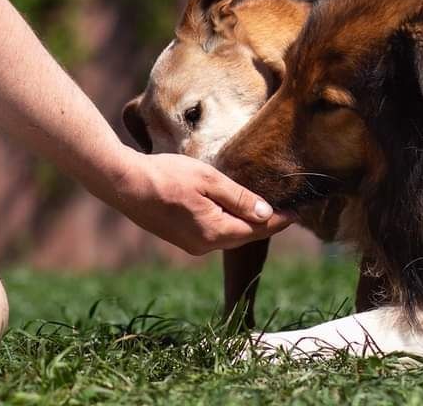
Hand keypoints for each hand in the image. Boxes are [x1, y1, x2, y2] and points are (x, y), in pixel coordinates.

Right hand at [111, 150, 294, 255]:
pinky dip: (227, 223)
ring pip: (228, 235)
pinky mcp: (180, 238)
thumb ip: (239, 198)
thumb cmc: (167, 175)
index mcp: (215, 232)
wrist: (124, 184)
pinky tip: (232, 210)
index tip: (298, 212)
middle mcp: (205, 245)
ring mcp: (191, 244)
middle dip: (265, 224)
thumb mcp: (209, 180)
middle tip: (286, 210)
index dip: (279, 221)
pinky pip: (213, 233)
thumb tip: (267, 213)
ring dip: (245, 224)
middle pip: (244, 236)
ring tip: (263, 209)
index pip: (257, 230)